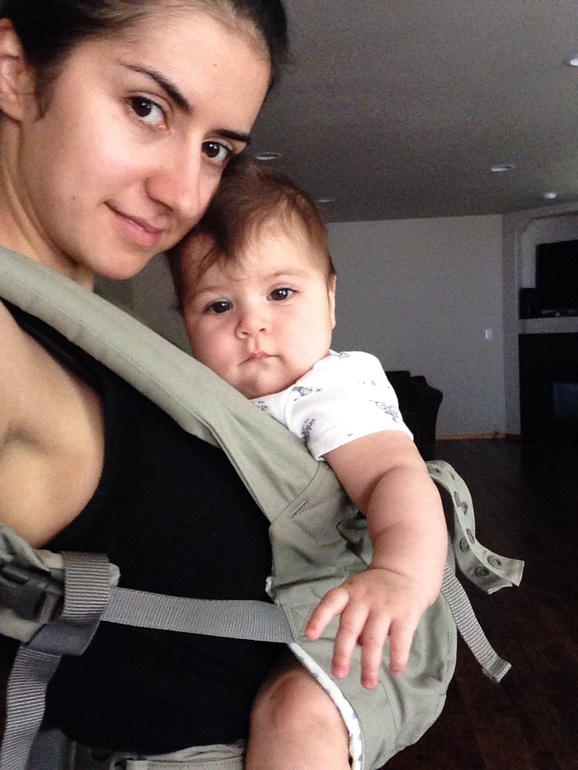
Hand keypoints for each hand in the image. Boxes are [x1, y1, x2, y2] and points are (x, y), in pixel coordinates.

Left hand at [304, 568, 429, 688]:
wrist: (406, 571)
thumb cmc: (375, 589)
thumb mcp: (357, 595)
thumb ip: (352, 618)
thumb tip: (355, 646)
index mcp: (348, 591)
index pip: (329, 603)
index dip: (318, 619)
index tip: (309, 636)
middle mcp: (364, 598)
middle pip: (349, 627)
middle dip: (342, 653)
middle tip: (338, 674)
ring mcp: (385, 606)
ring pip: (374, 639)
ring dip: (369, 664)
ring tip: (368, 684)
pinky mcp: (406, 614)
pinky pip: (400, 641)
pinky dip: (397, 658)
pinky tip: (395, 671)